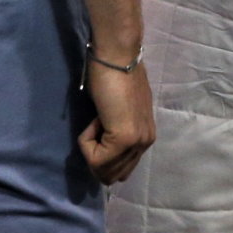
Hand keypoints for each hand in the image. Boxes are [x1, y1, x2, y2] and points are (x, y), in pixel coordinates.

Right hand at [77, 58, 154, 183]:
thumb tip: (105, 152)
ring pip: (102, 170)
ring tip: (99, 119)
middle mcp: (146, 142)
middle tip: (99, 124)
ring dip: (91, 147)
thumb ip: (118, 132)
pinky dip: (86, 141)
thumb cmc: (113, 77)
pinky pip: (94, 158)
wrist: (117, 57)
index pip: (119, 169)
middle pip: (111, 175)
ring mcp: (137, 141)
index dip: (100, 153)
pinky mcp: (124, 139)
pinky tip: (97, 118)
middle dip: (95, 156)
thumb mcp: (120, 112)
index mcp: (146, 135)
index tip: (102, 124)